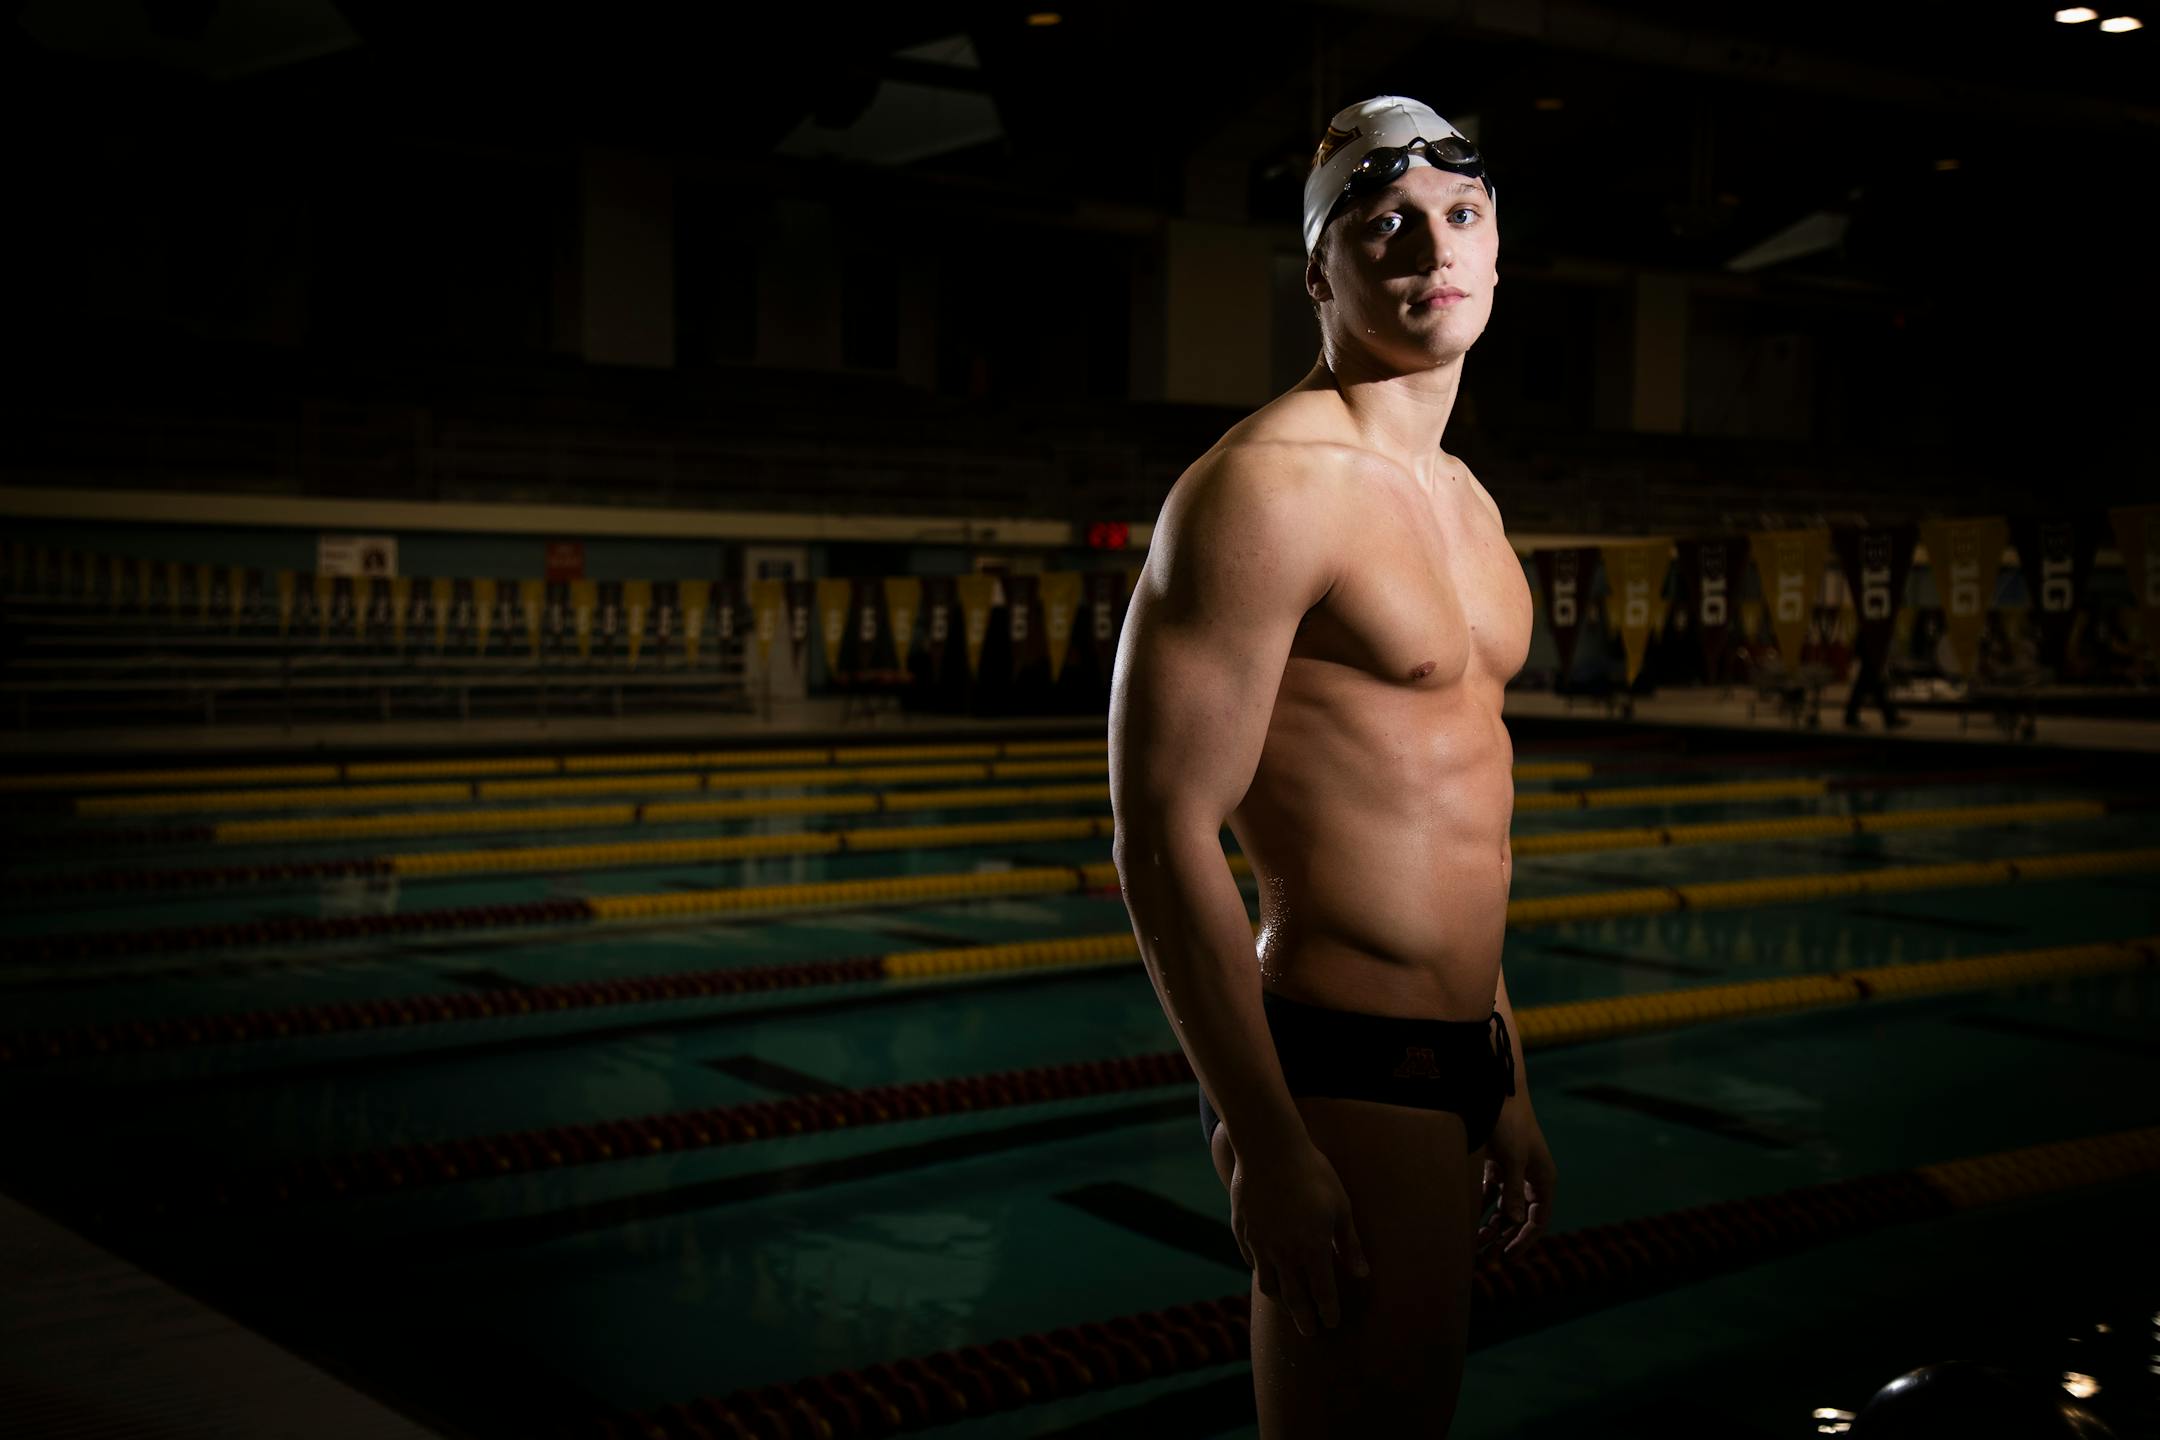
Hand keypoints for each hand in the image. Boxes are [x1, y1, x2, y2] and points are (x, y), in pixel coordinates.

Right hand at [1229, 1139, 1369, 1336]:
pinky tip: (1264, 1271)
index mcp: (1312, 1249)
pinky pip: (1250, 1259)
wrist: (1268, 1148)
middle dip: (1303, 1318)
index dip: (1328, 1310)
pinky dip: (1260, 1271)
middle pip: (1294, 1297)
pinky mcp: (1241, 1230)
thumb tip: (1362, 1274)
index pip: (1322, 1291)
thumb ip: (1350, 1244)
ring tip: (1286, 1307)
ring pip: (1268, 1283)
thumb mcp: (1341, 1207)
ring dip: (1279, 1299)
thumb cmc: (1312, 1173)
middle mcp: (1284, 1253)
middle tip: (1309, 1332)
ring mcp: (1259, 1242)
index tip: (1331, 1323)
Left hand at [1476, 1100, 1554, 1256]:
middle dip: (1505, 1238)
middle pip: (1520, 1218)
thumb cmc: (1510, 1123)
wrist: (1495, 1089)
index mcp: (1543, 1179)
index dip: (1525, 1241)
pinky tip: (1467, 1220)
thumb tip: (1515, 1223)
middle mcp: (1530, 1178)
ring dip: (1490, 1226)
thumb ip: (1513, 1191)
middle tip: (1487, 1258)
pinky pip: (1489, 1193)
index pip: (1538, 1220)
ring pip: (1503, 1207)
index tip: (1507, 1257)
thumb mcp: (1512, 1159)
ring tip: (1474, 1245)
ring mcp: (1512, 1172)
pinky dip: (1480, 1207)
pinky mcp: (1495, 1164)